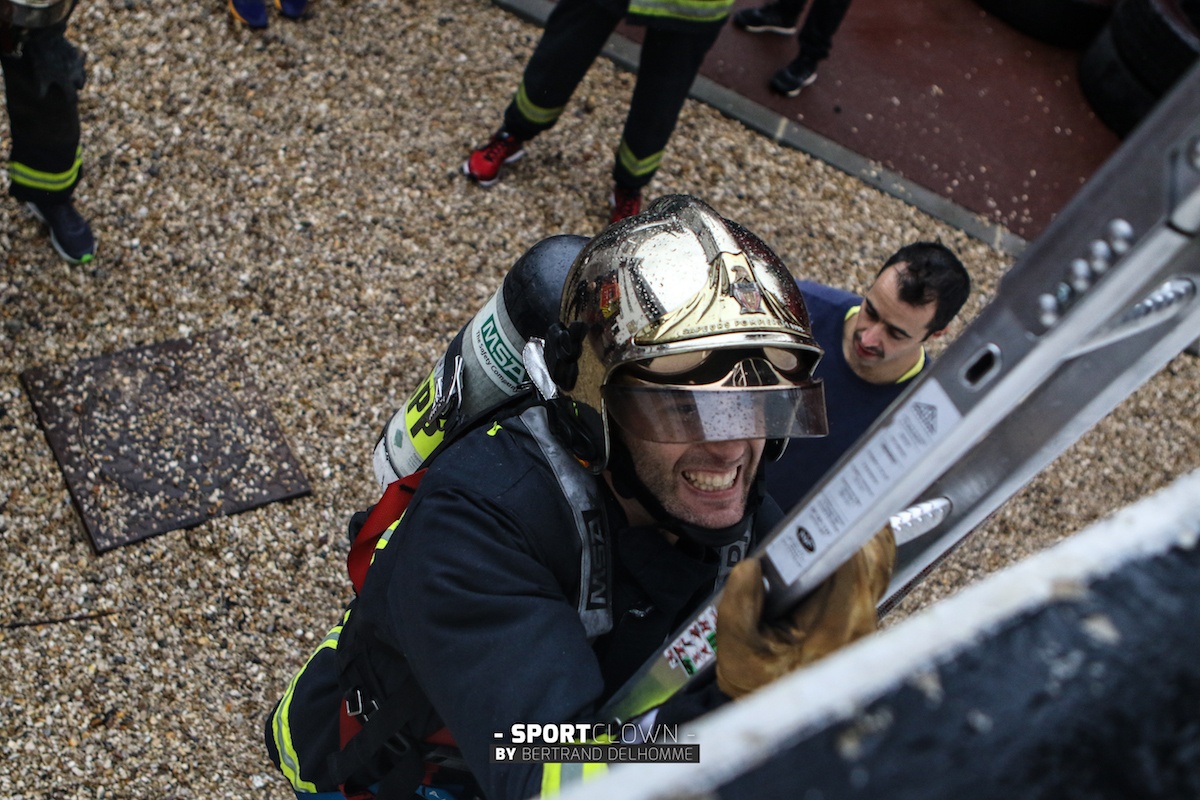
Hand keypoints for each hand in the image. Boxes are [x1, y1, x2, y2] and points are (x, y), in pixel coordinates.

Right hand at [715, 525, 895, 698]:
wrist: (778, 715)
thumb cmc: (763, 687)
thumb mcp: (739, 653)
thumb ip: (739, 607)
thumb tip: (751, 568)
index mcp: (838, 628)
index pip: (853, 566)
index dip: (841, 534)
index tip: (827, 512)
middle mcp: (862, 623)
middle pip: (873, 558)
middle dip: (851, 529)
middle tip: (830, 509)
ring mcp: (866, 621)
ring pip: (877, 565)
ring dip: (857, 540)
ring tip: (832, 522)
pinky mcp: (861, 618)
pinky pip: (870, 577)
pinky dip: (859, 556)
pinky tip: (837, 546)